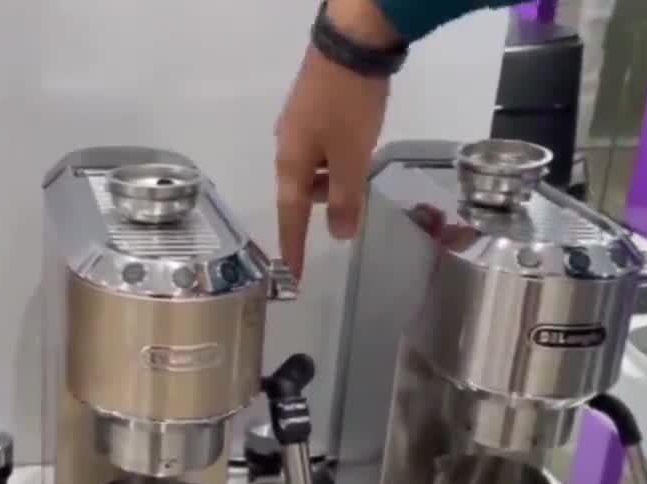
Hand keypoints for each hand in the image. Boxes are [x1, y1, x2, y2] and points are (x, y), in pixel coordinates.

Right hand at [275, 0, 398, 278]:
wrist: (349, 44)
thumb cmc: (348, 106)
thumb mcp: (353, 158)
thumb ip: (346, 199)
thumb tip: (339, 234)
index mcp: (290, 164)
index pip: (290, 217)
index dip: (294, 248)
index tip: (291, 276)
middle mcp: (286, 147)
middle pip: (300, 192)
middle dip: (320, 205)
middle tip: (349, 206)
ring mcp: (296, 126)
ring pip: (312, 169)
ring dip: (332, 178)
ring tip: (360, 169)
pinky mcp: (311, 110)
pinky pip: (319, 149)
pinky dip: (334, 158)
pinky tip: (356, 146)